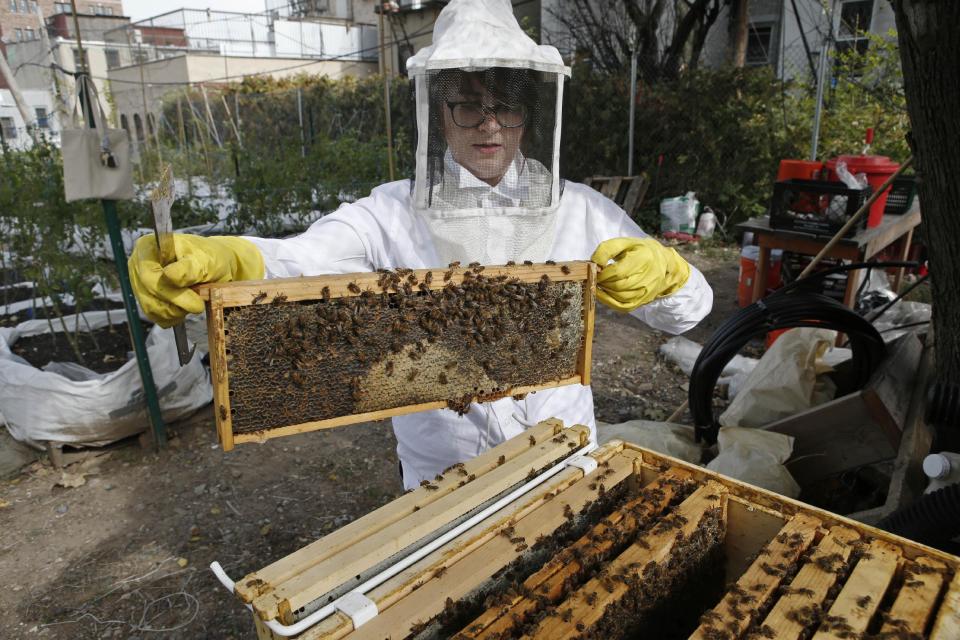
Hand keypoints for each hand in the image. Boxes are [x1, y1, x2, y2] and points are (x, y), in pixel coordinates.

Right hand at [128, 234, 263, 326]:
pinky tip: (186, 309)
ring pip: (151, 307)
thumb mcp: (204, 260)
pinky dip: (173, 317)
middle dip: (176, 302)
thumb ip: (188, 268)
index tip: (196, 300)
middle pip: (148, 292)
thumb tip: (169, 276)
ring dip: (175, 311)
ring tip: (194, 303)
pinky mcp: (147, 299)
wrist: (214, 266)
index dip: (170, 290)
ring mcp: (140, 283)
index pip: (148, 274)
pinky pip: (155, 316)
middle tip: (199, 305)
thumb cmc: (209, 258)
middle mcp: (139, 265)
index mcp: (148, 246)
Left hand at [591, 237, 690, 311]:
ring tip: (599, 283)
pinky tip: (603, 294)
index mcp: (644, 259)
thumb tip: (594, 263)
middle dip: (603, 282)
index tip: (595, 269)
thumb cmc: (639, 251)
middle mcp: (648, 277)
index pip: (618, 271)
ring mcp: (647, 291)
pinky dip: (610, 302)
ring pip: (620, 297)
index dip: (603, 273)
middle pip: (619, 285)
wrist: (662, 262)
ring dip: (605, 292)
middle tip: (596, 277)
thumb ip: (607, 249)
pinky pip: (624, 306)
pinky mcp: (643, 300)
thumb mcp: (624, 243)